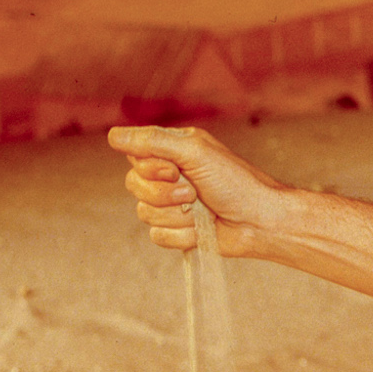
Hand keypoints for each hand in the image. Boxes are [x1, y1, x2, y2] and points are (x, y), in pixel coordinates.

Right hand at [108, 124, 290, 256]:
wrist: (259, 222)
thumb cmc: (235, 182)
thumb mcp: (195, 152)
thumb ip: (153, 142)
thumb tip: (113, 135)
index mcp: (172, 152)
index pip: (134, 155)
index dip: (150, 167)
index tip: (175, 168)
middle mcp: (169, 177)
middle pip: (134, 185)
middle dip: (165, 194)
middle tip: (194, 192)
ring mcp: (172, 205)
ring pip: (145, 213)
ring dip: (178, 215)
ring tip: (203, 210)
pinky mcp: (177, 231)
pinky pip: (158, 236)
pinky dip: (183, 234)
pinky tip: (203, 228)